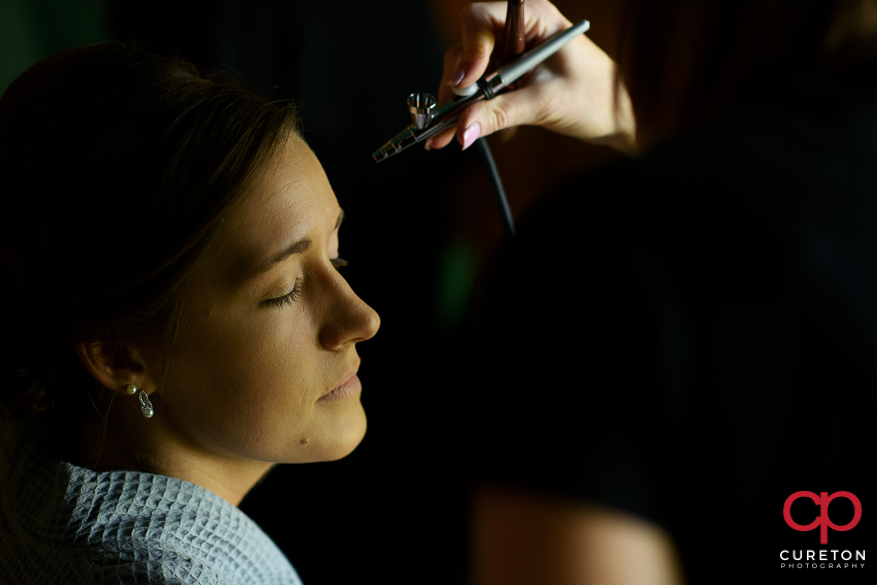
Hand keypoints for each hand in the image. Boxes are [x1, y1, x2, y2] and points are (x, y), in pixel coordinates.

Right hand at [426, 0, 636, 154]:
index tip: (466, 86)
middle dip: (457, 87)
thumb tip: (462, 130)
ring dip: (460, 105)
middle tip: (451, 122)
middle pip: (465, 48)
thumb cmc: (595, 97)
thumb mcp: (544, 104)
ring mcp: (509, 52)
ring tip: (451, 136)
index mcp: (532, 16)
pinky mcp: (507, 74)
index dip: (467, 52)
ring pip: (466, 72)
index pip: (478, 21)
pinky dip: (471, 112)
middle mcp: (515, 29)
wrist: (616, 114)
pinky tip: (471, 132)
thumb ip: (500, 114)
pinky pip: (477, 89)